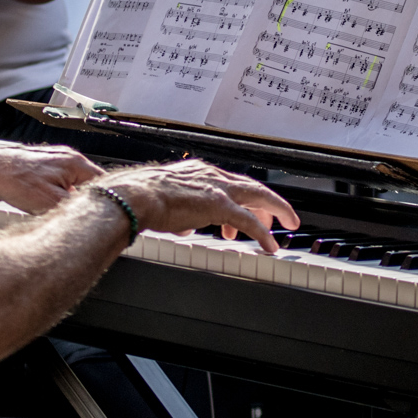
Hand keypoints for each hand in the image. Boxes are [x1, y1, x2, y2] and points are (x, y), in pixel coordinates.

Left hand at [0, 139, 103, 213]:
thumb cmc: (14, 181)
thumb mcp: (52, 201)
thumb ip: (77, 207)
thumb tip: (93, 214)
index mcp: (75, 162)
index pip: (104, 182)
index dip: (108, 200)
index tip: (109, 215)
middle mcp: (68, 158)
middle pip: (89, 184)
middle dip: (84, 202)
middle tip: (80, 218)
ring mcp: (55, 162)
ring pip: (72, 186)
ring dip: (68, 200)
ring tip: (59, 212)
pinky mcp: (42, 169)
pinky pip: (58, 185)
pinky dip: (56, 197)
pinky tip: (46, 207)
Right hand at [99, 159, 300, 252]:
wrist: (134, 197)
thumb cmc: (141, 199)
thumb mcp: (168, 205)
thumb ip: (183, 214)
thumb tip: (188, 226)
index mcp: (200, 172)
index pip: (231, 183)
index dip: (243, 198)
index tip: (250, 211)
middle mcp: (212, 175)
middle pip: (252, 186)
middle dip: (269, 202)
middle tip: (280, 217)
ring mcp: (217, 188)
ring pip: (259, 197)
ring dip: (275, 212)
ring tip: (284, 228)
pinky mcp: (218, 205)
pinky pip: (249, 221)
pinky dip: (263, 233)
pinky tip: (270, 245)